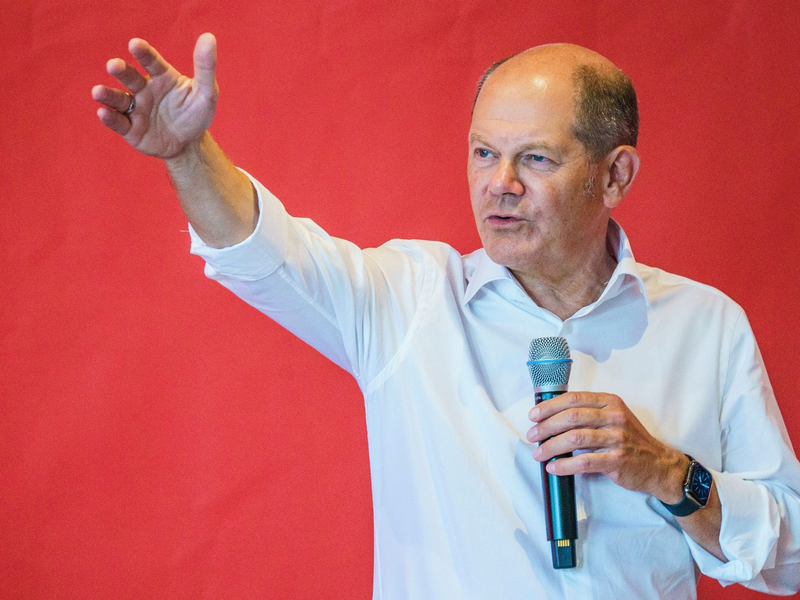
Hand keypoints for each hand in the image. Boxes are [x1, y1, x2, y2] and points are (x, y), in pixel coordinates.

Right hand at [92, 33, 217, 158]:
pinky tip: (103, 113)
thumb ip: (205, 67)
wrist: (190, 144)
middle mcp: (144, 89)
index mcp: (162, 77)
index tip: (134, 44)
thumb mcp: (206, 93)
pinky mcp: (130, 129)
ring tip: (97, 91)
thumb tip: (209, 37)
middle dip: (121, 71)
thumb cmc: (195, 114)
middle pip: (130, 77)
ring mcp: (135, 109)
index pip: (152, 62)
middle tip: (113, 65)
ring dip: (108, 95)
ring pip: (118, 99)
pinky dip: (110, 118)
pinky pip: (118, 122)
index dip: (143, 53)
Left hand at [526, 392, 687, 502]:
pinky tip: (554, 467)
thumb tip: (551, 416)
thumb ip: (589, 413)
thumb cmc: (630, 440)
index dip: (550, 406)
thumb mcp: (614, 417)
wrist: (659, 465)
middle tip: (532, 436)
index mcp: (610, 402)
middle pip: (571, 417)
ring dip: (551, 446)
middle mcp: (614, 417)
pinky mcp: (618, 460)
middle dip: (546, 426)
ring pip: (575, 439)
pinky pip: (584, 462)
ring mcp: (617, 438)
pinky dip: (564, 465)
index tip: (534, 415)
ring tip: (538, 453)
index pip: (574, 399)